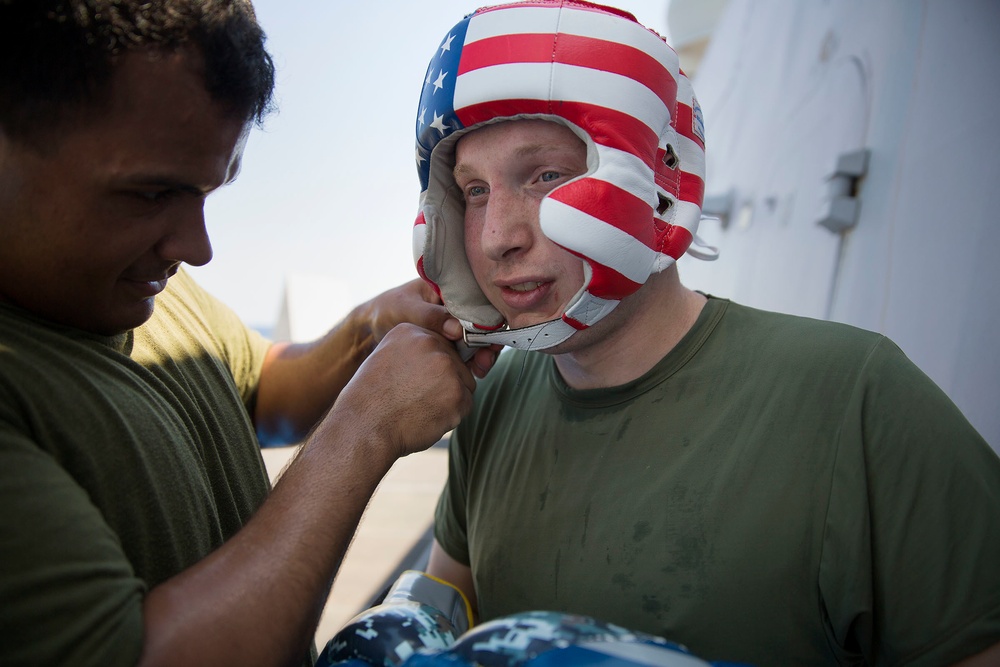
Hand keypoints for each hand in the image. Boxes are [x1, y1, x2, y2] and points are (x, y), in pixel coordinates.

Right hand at [328, 323, 476, 458]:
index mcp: (412, 331)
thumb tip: (446, 356)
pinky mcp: (457, 393)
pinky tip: (427, 417)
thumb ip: (415, 351)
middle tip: (416, 397)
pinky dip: (452, 415)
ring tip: (420, 406)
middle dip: (444, 382)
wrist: (364, 427)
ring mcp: (447, 367)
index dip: (431, 368)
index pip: (440, 346)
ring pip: (465, 383)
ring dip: (450, 397)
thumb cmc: (371, 399)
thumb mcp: (386, 357)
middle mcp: (432, 343)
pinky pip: (466, 404)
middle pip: (456, 363)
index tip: (414, 380)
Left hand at [362, 279, 499, 378]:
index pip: (476, 300)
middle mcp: (455, 306)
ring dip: (483, 354)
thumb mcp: (406, 309)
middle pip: (482, 322)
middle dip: (488, 341)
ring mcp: (453, 326)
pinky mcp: (449, 343)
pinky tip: (473, 372)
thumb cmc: (386, 310)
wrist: (369, 329)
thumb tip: (457, 330)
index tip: (491, 337)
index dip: (489, 318)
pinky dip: (472, 362)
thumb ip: (431, 317)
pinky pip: (467, 352)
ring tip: (480, 369)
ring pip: (478, 339)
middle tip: (486, 358)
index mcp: (448, 289)